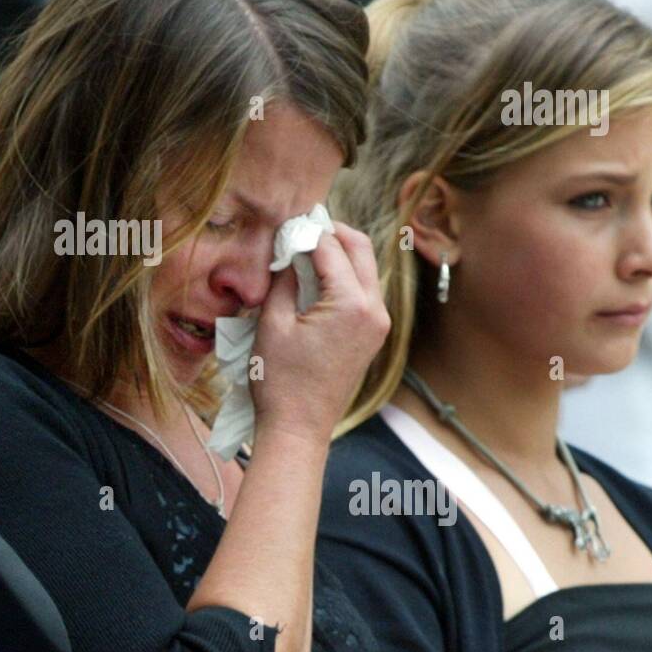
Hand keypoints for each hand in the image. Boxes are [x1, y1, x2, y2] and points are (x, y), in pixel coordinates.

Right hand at [249, 222, 390, 448]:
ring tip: (303, 252)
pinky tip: (315, 278)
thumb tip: (288, 250)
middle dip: (331, 233)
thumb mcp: (273, 323)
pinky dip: (343, 276)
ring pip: (365, 268)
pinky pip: (363, 291)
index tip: (285, 223)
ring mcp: (378, 324)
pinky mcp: (372, 335)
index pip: (331, 248)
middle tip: (300, 228)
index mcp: (351, 304)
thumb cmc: (280, 381)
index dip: (306, 231)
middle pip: (360, 249)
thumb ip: (284, 279)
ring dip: (339, 254)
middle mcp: (374, 310)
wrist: (298, 428)